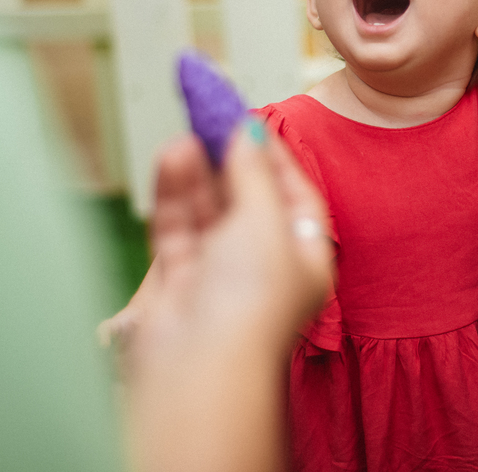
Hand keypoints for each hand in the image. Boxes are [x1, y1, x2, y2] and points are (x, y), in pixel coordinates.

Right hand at [126, 124, 332, 471]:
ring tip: (187, 127)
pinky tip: (172, 157)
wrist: (199, 365)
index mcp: (305, 257)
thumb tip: (248, 130)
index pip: (295, 194)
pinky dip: (175, 192)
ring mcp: (220, 275)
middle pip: (247, 198)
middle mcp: (265, 266)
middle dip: (229, 156)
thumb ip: (253, 170)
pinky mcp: (180, 282)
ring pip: (208, 209)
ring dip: (198, 169)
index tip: (250, 118)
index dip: (274, 155)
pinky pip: (179, 226)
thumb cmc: (250, 298)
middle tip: (211, 111)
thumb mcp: (265, 218)